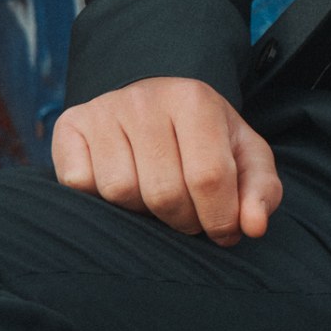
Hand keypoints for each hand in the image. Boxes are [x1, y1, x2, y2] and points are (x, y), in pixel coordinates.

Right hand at [51, 78, 282, 245]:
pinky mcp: (69, 126)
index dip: (219, 218)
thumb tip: (253, 227)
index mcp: (195, 99)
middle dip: (183, 220)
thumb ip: (261, 191)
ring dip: (142, 211)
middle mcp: (145, 99)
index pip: (209, 177)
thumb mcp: (244, 156)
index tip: (224, 231)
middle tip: (189, 216)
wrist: (154, 104)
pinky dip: (99, 199)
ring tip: (155, 195)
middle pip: (164, 192)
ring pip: (121, 192)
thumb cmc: (205, 139)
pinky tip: (122, 181)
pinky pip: (80, 185)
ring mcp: (103, 110)